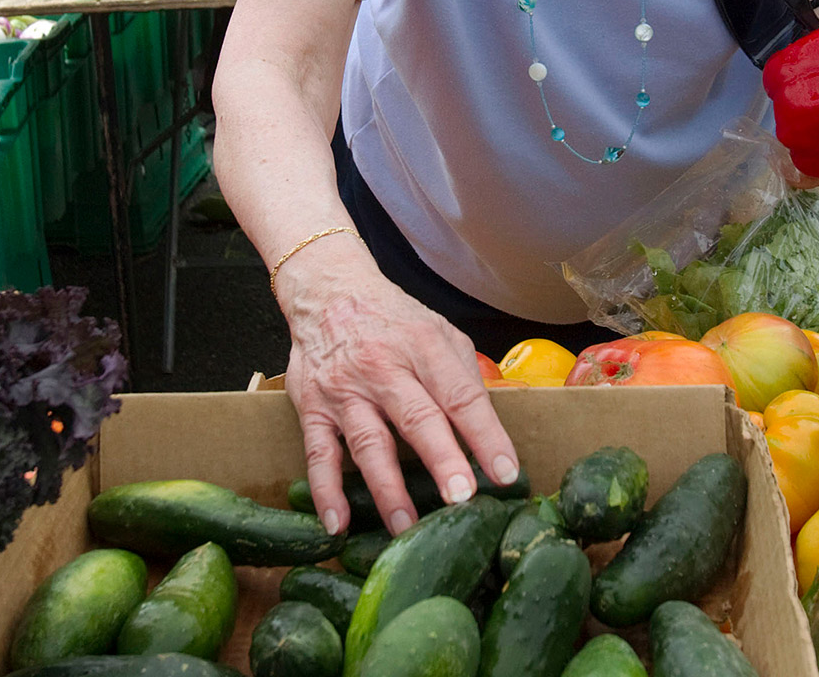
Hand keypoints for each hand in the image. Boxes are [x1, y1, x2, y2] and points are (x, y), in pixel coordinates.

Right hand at [276, 241, 518, 533]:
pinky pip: (318, 454)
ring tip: (407, 527)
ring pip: (368, 443)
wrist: (330, 291)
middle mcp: (385, 368)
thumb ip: (466, 379)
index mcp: (425, 348)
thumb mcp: (440, 333)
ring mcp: (346, 390)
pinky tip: (336, 524)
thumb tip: (494, 432)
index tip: (505, 472)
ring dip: (387, 488)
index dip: (485, 435)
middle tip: (461, 499)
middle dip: (441, 459)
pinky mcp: (313, 407)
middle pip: (417, 418)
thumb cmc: (394, 321)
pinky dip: (325, 491)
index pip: (462, 396)